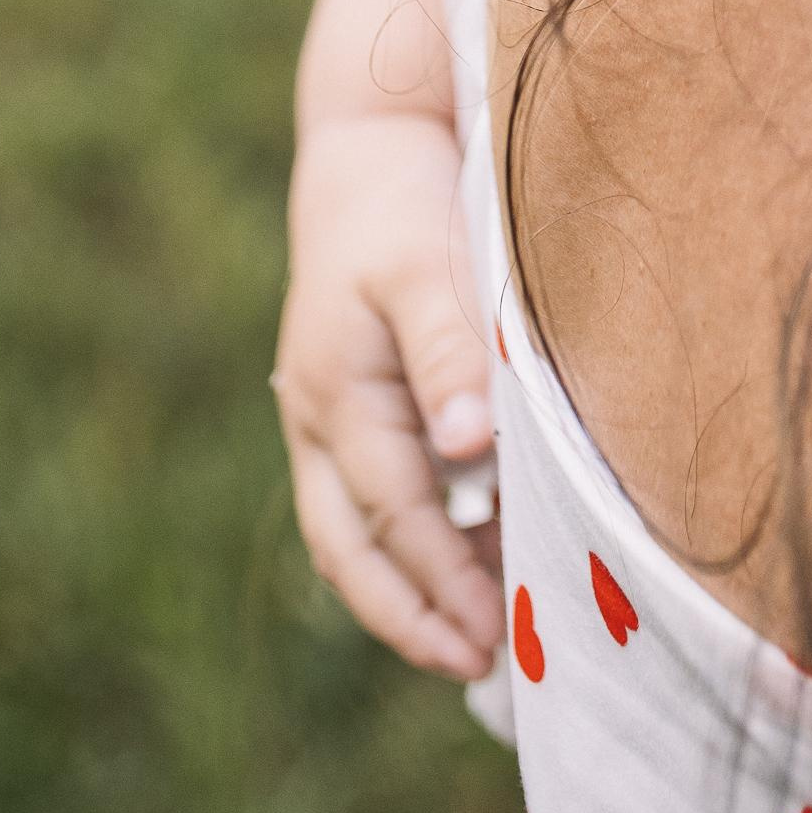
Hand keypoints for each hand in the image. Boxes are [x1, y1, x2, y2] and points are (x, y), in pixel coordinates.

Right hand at [276, 110, 505, 679]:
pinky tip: (462, 562)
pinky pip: (365, 501)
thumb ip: (448, 355)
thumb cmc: (403, 207)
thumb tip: (471, 451)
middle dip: (412, 614)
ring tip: (472, 640)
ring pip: (349, 535)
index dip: (442, 579)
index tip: (493, 633)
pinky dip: (405, 545)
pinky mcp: (343, 409)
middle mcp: (318, 419)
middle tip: (479, 663)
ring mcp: (322, 419)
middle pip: (353, 548)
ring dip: (405, 591)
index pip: (395, 514)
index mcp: (336, 394)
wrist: (365, 149)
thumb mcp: (428, 268)